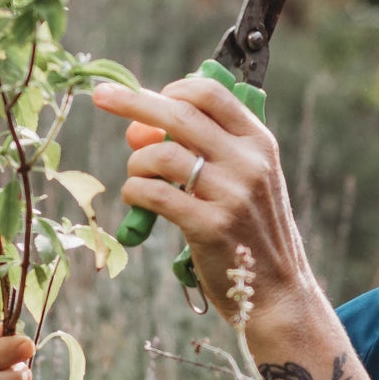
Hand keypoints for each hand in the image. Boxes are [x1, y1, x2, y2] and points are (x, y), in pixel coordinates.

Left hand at [92, 74, 317, 331]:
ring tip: (137, 177)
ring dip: (137, 162)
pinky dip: (135, 192)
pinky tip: (135, 200)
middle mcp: (249, 162)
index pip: (212, 93)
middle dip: (133, 102)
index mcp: (260, 143)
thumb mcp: (246, 182)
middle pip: (179, 114)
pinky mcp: (210, 226)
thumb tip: (139, 128)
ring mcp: (232, 194)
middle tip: (101, 96)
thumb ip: (205, 152)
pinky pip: (155, 194)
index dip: (174, 88)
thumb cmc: (251, 233)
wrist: (277, 291)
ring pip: (162, 155)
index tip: (151, 96)